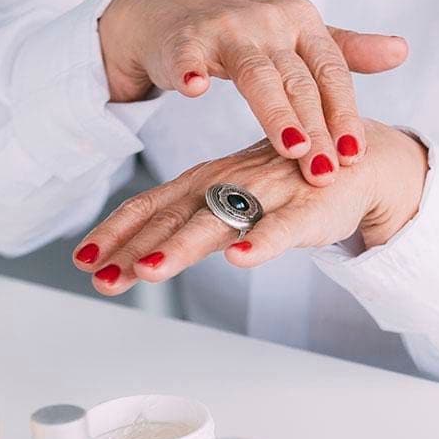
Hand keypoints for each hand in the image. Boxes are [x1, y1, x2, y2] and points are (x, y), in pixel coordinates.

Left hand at [72, 120, 428, 294]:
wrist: (355, 160)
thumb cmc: (282, 183)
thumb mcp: (225, 199)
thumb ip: (181, 227)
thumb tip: (129, 259)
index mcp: (203, 182)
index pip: (149, 206)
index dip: (114, 232)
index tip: (82, 259)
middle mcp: (227, 184)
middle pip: (172, 219)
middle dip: (133, 249)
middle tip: (102, 277)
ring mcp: (266, 196)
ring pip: (218, 222)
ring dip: (182, 247)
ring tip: (151, 271)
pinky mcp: (306, 211)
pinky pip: (281, 229)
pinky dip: (260, 244)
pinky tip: (240, 259)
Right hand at [99, 0, 407, 185]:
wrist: (171, 9)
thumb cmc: (243, 32)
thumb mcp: (298, 37)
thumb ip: (346, 50)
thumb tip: (401, 52)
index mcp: (302, 24)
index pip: (331, 74)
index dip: (345, 114)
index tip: (356, 156)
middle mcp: (270, 22)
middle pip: (298, 82)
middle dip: (316, 129)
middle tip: (326, 172)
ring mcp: (227, 29)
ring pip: (256, 74)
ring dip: (275, 112)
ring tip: (292, 148)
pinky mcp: (185, 39)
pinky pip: (189, 55)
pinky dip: (191, 70)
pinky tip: (196, 90)